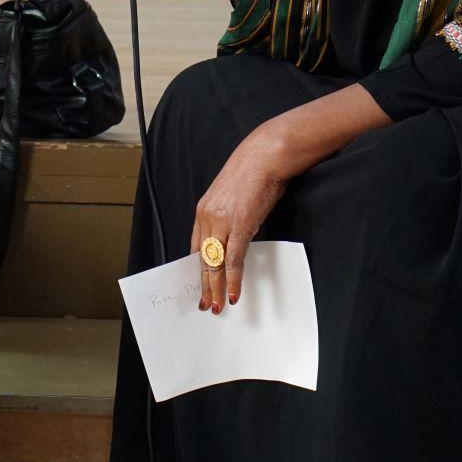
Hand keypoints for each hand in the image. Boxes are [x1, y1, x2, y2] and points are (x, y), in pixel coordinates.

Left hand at [192, 122, 292, 313]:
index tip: (201, 283)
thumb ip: (228, 215)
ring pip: (216, 263)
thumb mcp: (232, 196)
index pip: (197, 247)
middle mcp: (208, 217)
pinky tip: (234, 293)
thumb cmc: (252, 172)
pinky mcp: (240, 226)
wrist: (264, 156)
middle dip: (204, 285)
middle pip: (203, 259)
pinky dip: (234, 279)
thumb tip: (234, 234)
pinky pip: (234, 259)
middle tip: (205, 304)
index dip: (198, 268)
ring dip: (217, 288)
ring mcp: (222, 222)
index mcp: (203, 210)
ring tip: (218, 306)